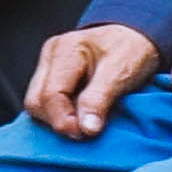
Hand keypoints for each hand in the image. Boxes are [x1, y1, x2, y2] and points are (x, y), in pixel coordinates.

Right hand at [29, 23, 166, 136]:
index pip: (51, 94)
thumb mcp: (121, 72)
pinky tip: (78, 117)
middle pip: (36, 101)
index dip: (64, 119)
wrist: (136, 37)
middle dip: (58, 121)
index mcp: (64, 50)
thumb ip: (99, 98)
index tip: (85, 134)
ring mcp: (48, 66)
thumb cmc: (131, 50)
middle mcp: (50, 56)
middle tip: (85, 132)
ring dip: (58, 119)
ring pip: (37, 103)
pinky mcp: (52, 76)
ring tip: (83, 124)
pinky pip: (46, 102)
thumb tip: (85, 129)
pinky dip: (60, 114)